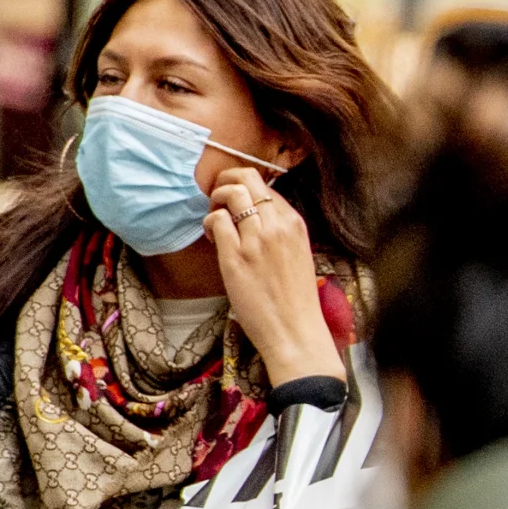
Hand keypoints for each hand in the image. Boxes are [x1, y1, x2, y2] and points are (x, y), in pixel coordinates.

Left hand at [206, 173, 342, 387]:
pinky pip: (216, 221)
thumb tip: (255, 215)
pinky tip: (212, 238)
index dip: (245, 186)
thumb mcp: (298, 254)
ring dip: (215, 200)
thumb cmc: (296, 299)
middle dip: (226, 179)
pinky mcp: (236, 257)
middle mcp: (277, 225)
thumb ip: (280, 231)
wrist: (296, 331)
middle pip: (247, 177)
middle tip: (218, 197)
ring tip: (215, 219)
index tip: (236, 201)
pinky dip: (209, 223)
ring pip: (230, 193)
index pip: (266, 185)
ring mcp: (256, 240)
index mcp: (295, 223)